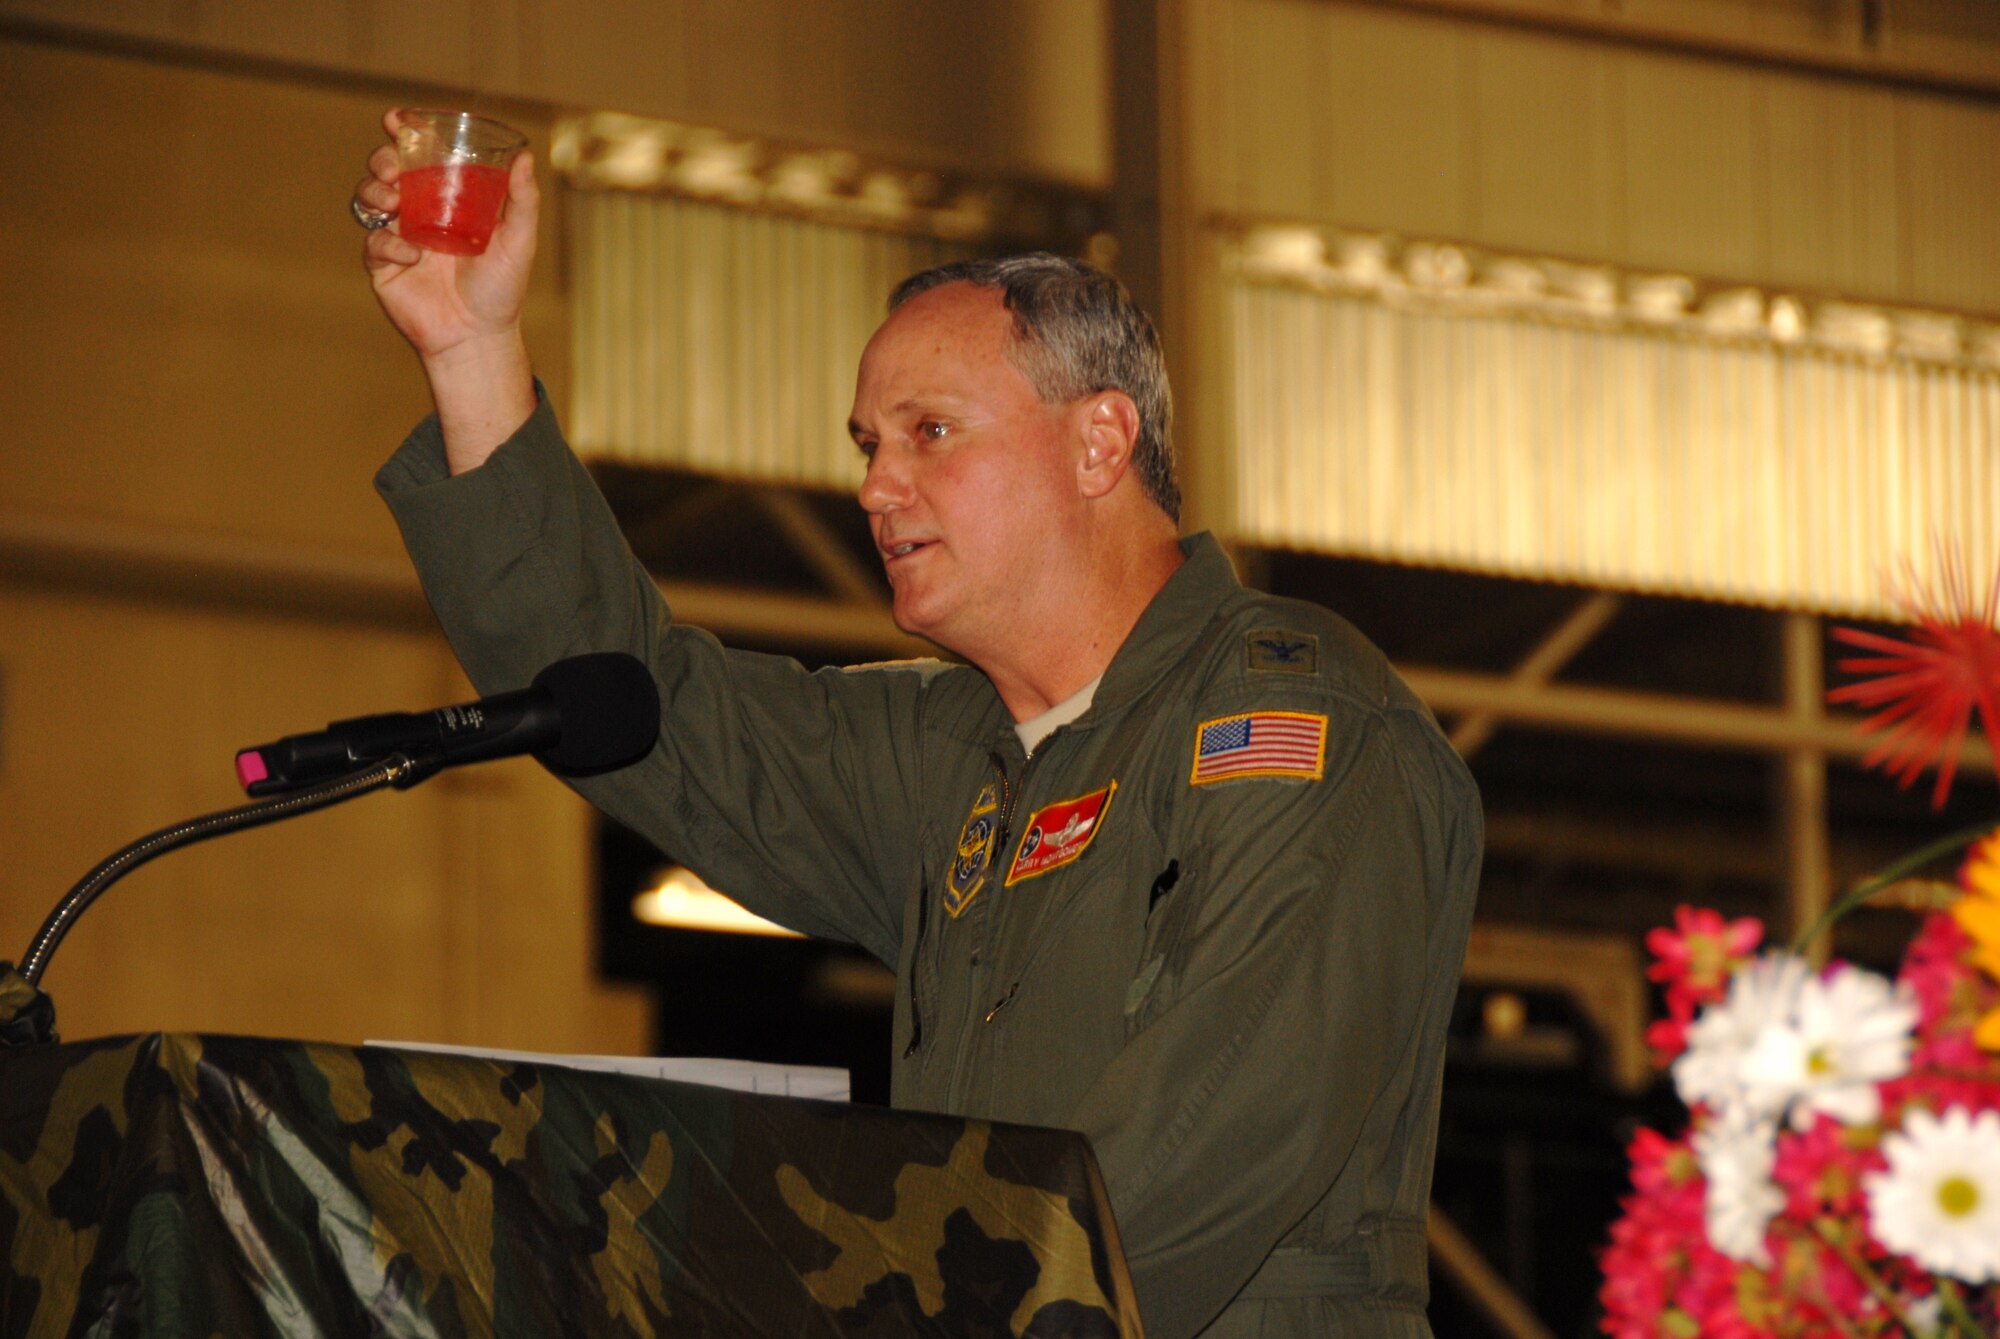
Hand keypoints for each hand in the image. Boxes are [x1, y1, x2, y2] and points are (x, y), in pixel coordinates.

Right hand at [356, 109, 537, 472]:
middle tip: (394, 167)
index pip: (421, 156)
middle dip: (382, 159)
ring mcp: (398, 236)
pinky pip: (375, 241)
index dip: (405, 133)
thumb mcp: (519, 242)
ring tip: (395, 201)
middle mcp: (419, 211)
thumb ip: (524, 201)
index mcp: (448, 198)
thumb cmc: (502, 289)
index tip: (397, 118)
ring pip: (369, 197)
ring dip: (376, 191)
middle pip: (386, 170)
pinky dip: (389, 242)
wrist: (478, 337)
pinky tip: (413, 254)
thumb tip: (526, 157)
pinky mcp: (383, 265)